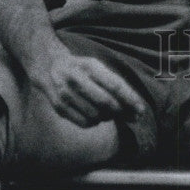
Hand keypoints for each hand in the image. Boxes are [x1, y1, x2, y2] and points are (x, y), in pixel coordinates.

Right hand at [30, 47, 147, 127]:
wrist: (49, 66)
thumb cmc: (80, 68)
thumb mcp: (96, 66)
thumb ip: (113, 83)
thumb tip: (133, 106)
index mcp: (90, 66)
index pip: (115, 85)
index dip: (130, 99)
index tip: (141, 110)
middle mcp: (77, 79)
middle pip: (106, 102)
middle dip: (122, 112)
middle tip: (131, 116)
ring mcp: (66, 94)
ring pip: (96, 115)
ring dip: (108, 117)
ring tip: (111, 113)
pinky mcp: (59, 108)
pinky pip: (84, 123)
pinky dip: (95, 123)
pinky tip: (97, 116)